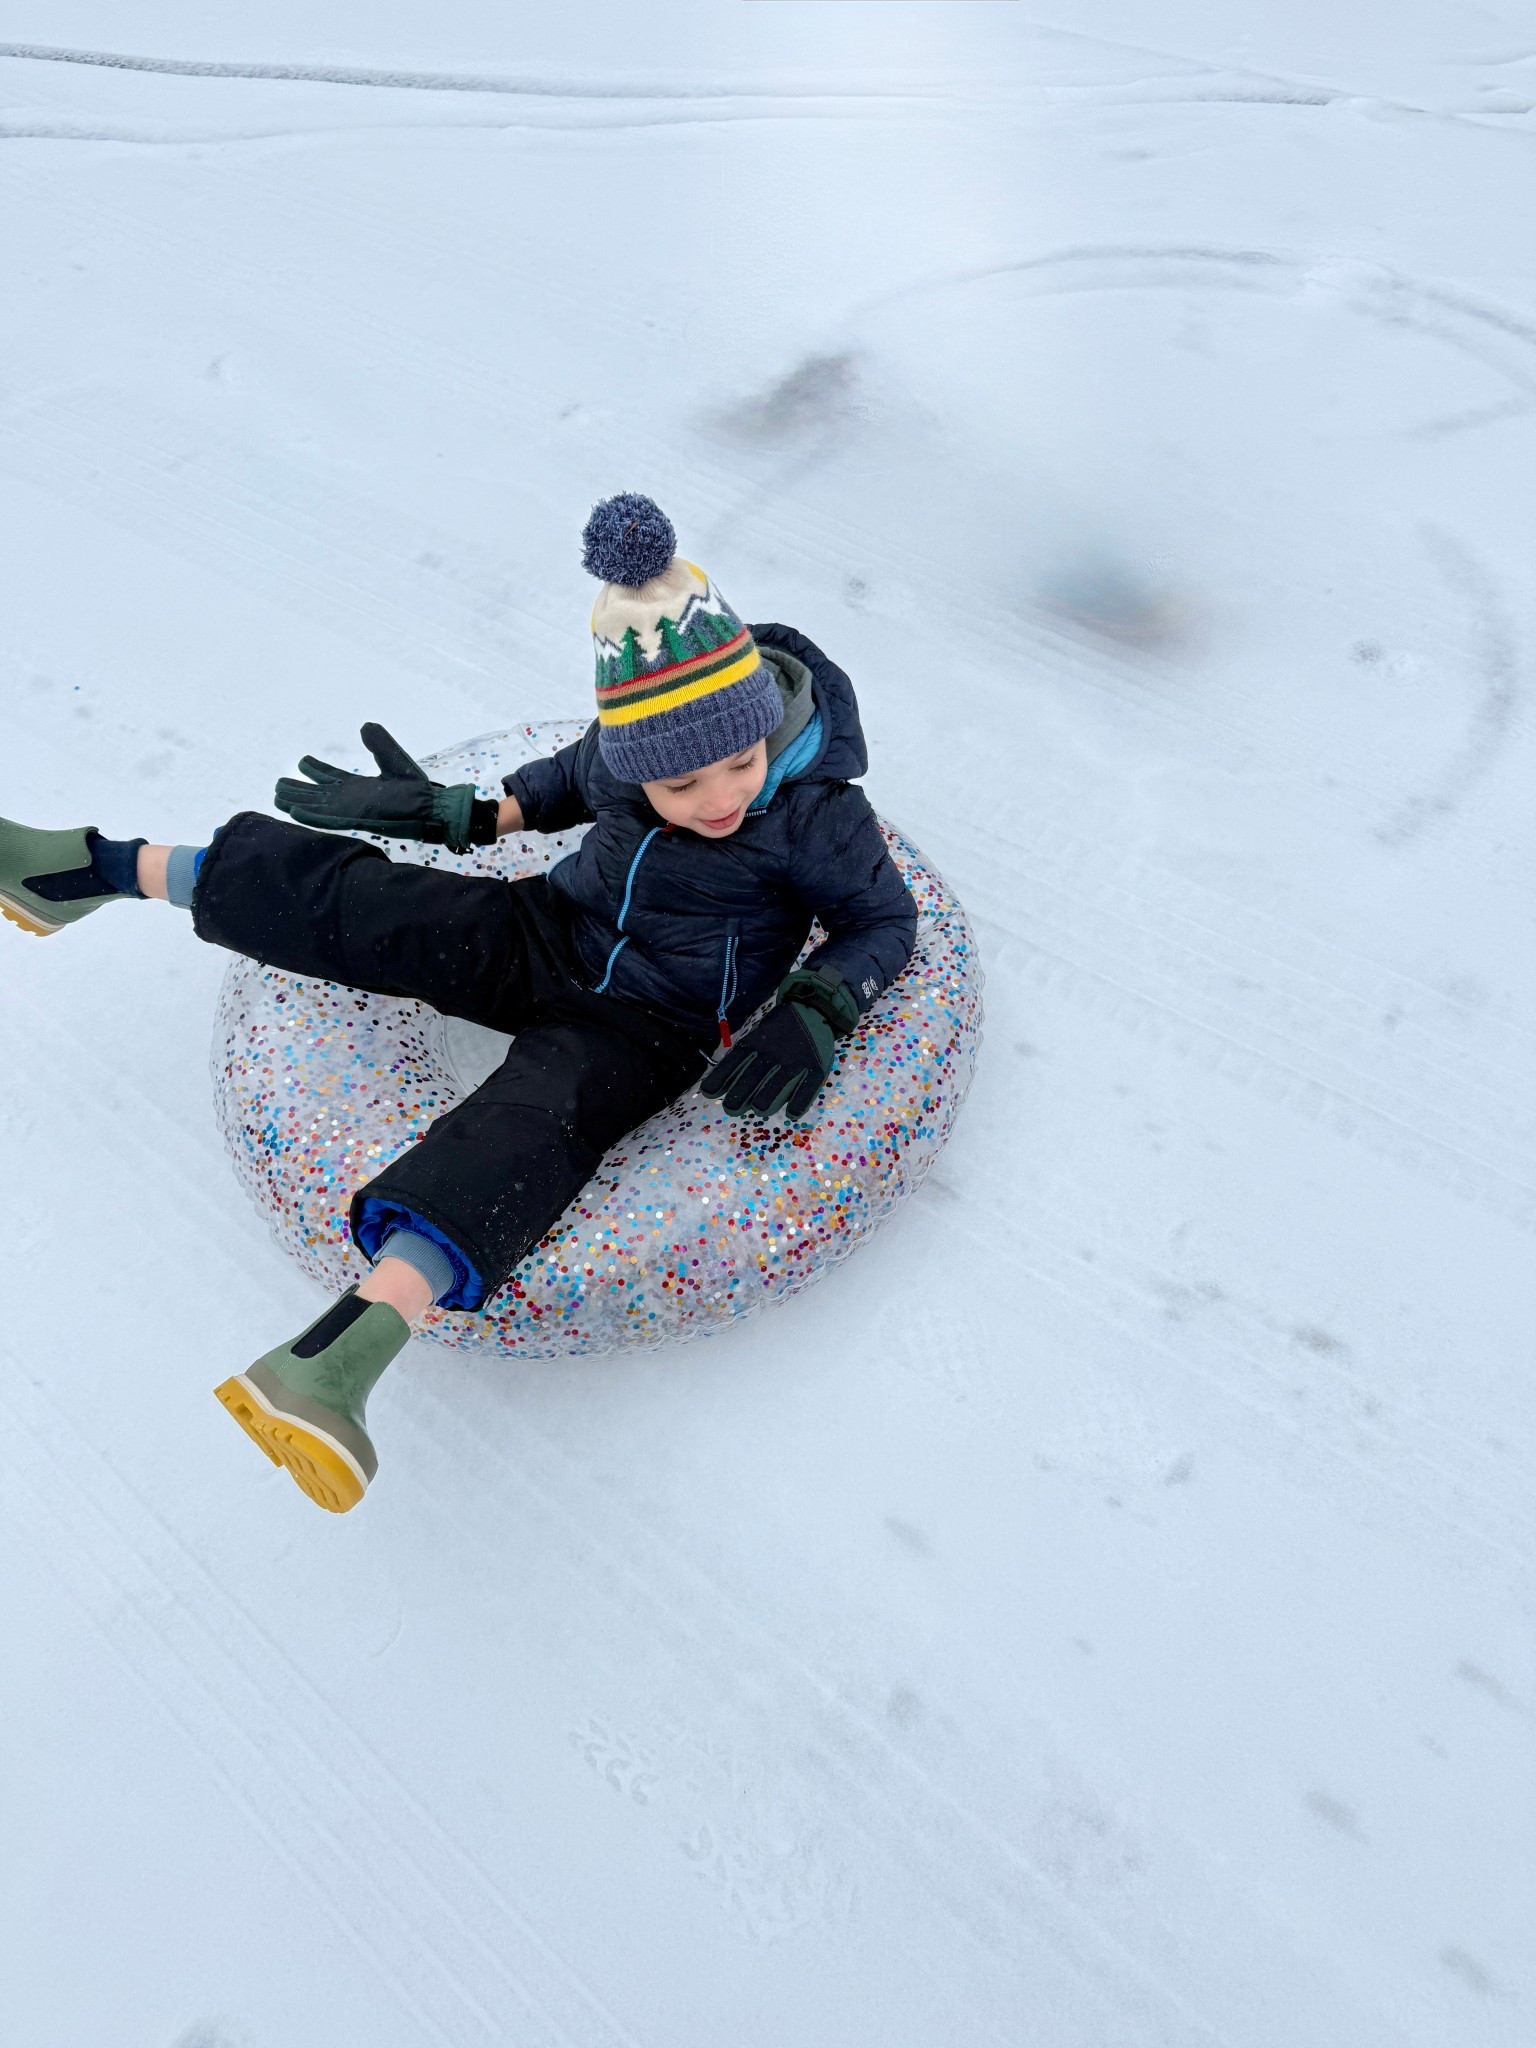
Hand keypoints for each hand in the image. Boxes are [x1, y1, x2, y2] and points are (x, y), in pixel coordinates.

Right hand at [274, 724, 497, 853]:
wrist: (430, 807)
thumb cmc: (417, 788)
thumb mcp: (394, 759)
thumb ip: (379, 743)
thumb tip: (365, 726)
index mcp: (358, 787)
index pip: (331, 777)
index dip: (315, 770)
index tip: (301, 762)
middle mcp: (350, 800)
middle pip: (317, 794)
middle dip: (298, 790)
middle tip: (278, 785)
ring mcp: (350, 812)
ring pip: (316, 807)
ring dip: (297, 803)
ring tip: (277, 797)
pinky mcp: (355, 821)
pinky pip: (327, 820)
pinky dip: (310, 816)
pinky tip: (293, 812)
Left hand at [700, 969, 857, 1120]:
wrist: (811, 1009)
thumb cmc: (777, 1032)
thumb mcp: (755, 1038)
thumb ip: (739, 1060)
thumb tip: (712, 1088)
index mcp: (756, 1045)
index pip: (734, 1063)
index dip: (721, 1078)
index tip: (709, 1093)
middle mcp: (773, 1055)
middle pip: (754, 1075)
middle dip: (741, 1092)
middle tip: (731, 1108)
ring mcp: (795, 1061)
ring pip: (779, 1082)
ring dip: (768, 1097)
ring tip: (759, 1109)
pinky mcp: (816, 1068)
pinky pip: (808, 1086)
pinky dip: (800, 1101)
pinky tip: (792, 1114)